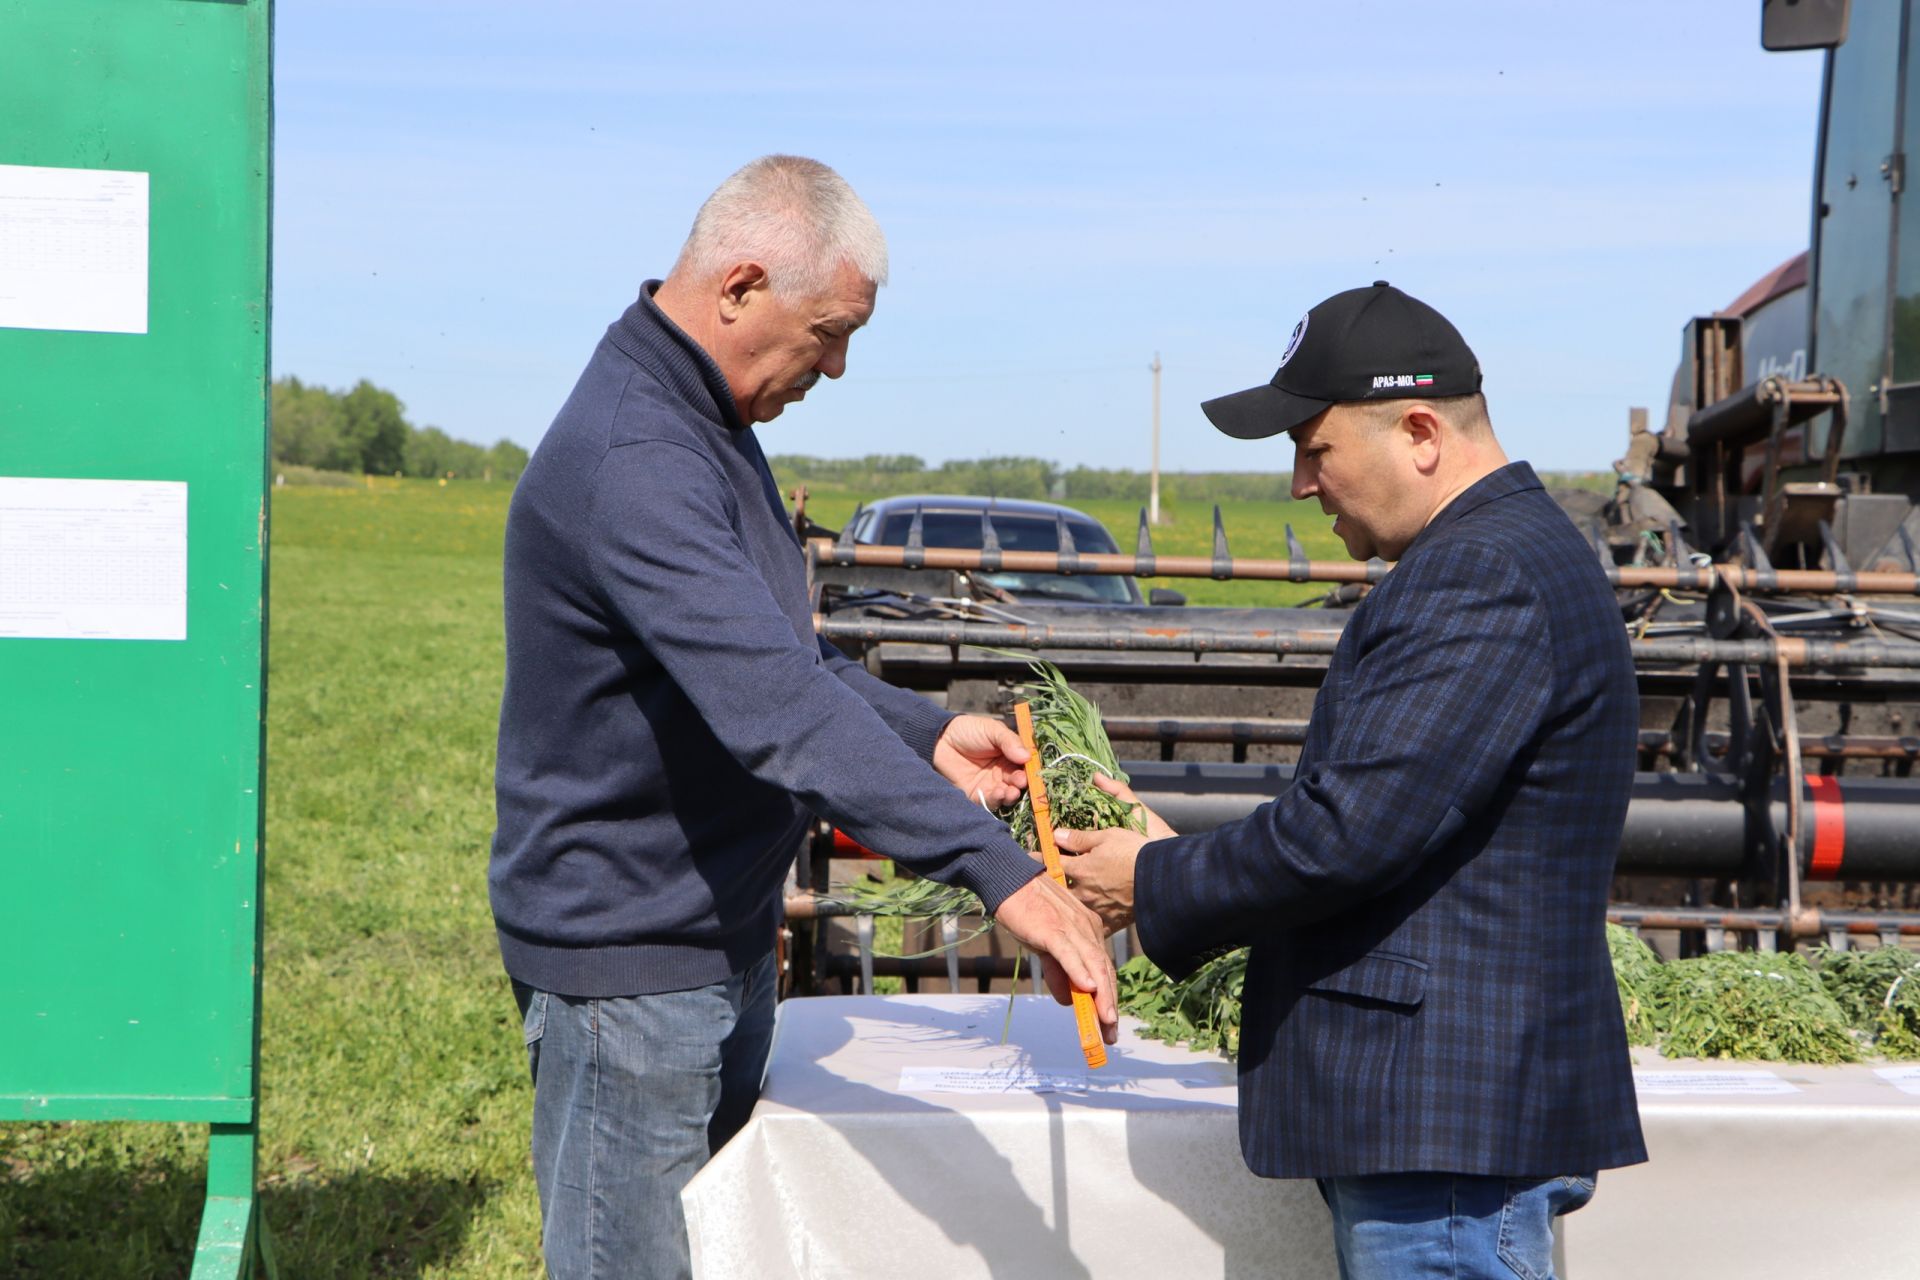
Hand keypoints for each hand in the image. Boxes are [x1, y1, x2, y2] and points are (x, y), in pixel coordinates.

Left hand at [932, 714, 1029, 808]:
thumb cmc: (968, 730)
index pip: (1025, 765)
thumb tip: (1027, 757)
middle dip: (1021, 784)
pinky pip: (990, 801)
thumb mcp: (992, 730)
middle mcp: (1003, 772)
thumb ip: (1010, 742)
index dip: (1031, 769)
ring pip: (1007, 794)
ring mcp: (990, 785)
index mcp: (1010, 756)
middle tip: (1021, 781)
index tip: (1033, 771)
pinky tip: (999, 793)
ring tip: (1011, 790)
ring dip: (1011, 794)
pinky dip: (997, 799)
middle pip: (1018, 782)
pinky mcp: (977, 795)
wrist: (940, 739)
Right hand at [992, 873, 1118, 1043]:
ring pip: (1092, 965)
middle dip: (1109, 1005)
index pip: (1103, 969)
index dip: (1109, 997)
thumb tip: (1067, 1001)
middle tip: (1112, 1033)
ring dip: (1101, 995)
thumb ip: (1059, 972)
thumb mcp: (1046, 946)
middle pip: (1103, 971)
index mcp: (1088, 931)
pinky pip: (1069, 953)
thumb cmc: (1027, 910)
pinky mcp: (1053, 928)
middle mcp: (1086, 929)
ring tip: (1106, 1021)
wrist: (1008, 880)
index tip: (1110, 1024)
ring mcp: (1071, 928)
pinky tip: (1088, 988)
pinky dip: (1080, 971)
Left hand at [1051, 774, 1177, 934]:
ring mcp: (1097, 909)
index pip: (1053, 861)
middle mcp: (1084, 891)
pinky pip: (1095, 928)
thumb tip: (1057, 835)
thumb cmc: (1136, 853)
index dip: (1039, 857)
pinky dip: (1087, 928)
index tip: (1028, 857)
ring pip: (1074, 910)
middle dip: (1049, 886)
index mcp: (1081, 868)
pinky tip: (1081, 930)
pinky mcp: (1112, 922)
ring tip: (1056, 906)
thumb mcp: (1109, 836)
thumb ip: (1081, 838)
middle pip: (1059, 890)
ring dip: (1065, 907)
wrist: (1163, 881)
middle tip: (1038, 884)